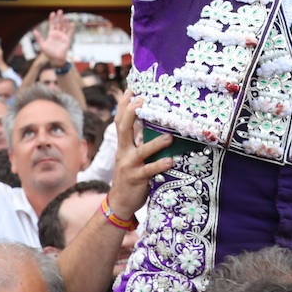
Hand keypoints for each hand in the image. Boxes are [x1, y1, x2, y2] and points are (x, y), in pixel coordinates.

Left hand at [39, 10, 74, 67]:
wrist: (55, 59)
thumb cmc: (48, 53)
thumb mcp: (42, 44)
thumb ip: (39, 37)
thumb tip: (34, 30)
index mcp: (51, 33)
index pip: (52, 24)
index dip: (52, 18)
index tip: (53, 13)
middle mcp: (58, 33)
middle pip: (59, 23)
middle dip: (59, 17)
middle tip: (60, 11)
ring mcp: (63, 36)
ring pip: (64, 27)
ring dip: (65, 22)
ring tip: (65, 17)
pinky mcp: (67, 40)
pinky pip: (70, 33)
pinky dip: (71, 28)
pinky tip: (72, 24)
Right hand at [106, 97, 174, 220]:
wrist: (120, 202)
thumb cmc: (130, 175)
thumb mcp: (131, 155)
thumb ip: (137, 140)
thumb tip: (148, 122)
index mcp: (123, 145)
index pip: (120, 121)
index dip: (123, 105)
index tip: (130, 90)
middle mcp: (124, 152)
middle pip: (123, 128)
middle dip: (131, 112)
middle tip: (141, 99)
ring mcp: (129, 165)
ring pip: (141, 151)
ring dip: (155, 143)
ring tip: (169, 136)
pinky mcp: (137, 179)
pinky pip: (149, 171)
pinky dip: (160, 165)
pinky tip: (171, 160)